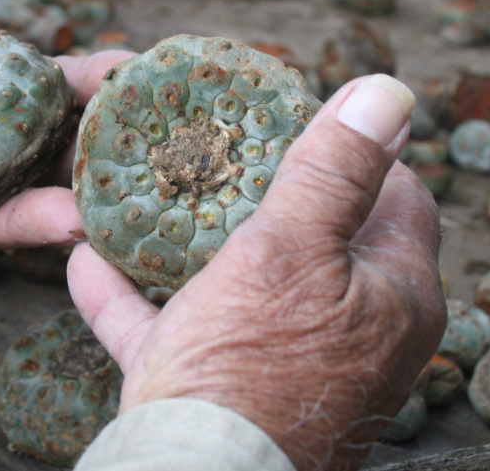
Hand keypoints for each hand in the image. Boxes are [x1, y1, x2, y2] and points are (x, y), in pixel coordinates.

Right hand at [69, 75, 446, 469]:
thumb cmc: (252, 368)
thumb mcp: (292, 249)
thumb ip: (336, 170)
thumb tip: (391, 91)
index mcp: (393, 293)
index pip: (399, 195)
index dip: (354, 149)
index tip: (296, 119)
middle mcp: (354, 333)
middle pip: (317, 239)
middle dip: (263, 193)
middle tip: (220, 149)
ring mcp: (290, 370)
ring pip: (242, 287)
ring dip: (192, 246)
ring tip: (155, 196)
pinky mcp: (226, 397)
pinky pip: (181, 335)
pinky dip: (141, 303)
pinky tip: (90, 265)